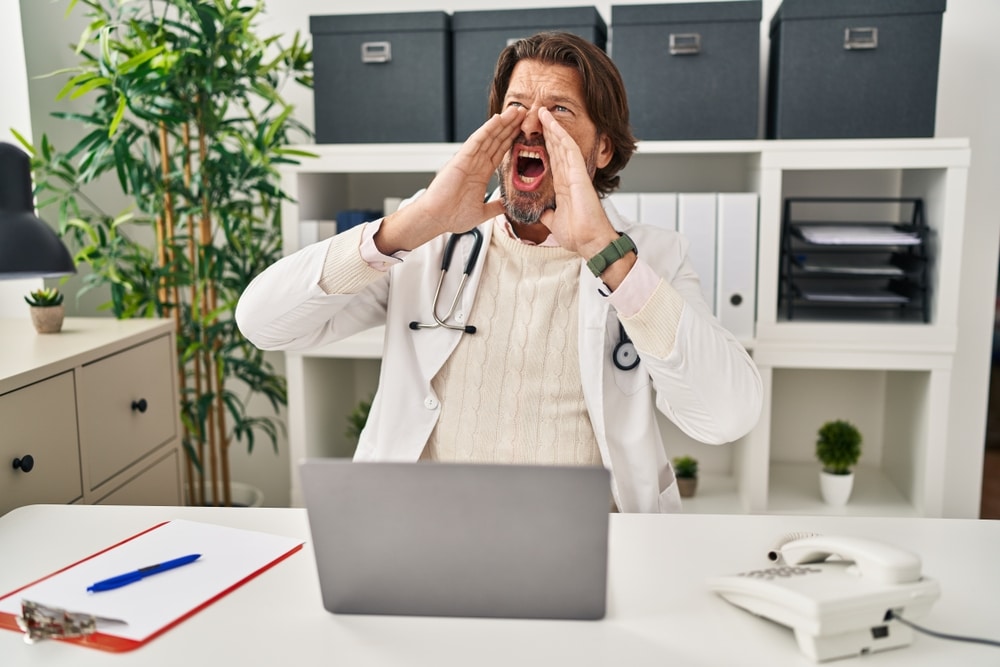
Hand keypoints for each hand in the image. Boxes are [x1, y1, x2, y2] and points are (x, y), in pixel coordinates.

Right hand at [374, 106, 525, 253]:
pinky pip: (477, 141)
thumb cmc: (452, 216)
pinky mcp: (461, 159)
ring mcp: (469, 159)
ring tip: (517, 111)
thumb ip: (496, 206)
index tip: (524, 130)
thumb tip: (508, 205)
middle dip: (510, 126)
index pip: (500, 152)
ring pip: (489, 136)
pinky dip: (487, 129)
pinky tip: (498, 119)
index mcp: (481, 173)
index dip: (511, 140)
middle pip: (496, 140)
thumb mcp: (482, 212)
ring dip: (503, 123)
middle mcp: (476, 163)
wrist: (436, 219)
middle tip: (525, 113)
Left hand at [536, 107, 619, 258]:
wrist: (589, 242)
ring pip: (562, 144)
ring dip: (552, 127)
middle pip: (556, 148)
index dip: (544, 145)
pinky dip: (560, 135)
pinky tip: (552, 124)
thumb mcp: (554, 222)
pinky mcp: (579, 174)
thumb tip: (540, 212)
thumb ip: (548, 213)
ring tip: (541, 112)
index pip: (552, 160)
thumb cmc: (578, 234)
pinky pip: (569, 150)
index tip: (534, 134)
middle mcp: (570, 176)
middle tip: (536, 115)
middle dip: (546, 131)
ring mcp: (575, 173)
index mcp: (564, 186)